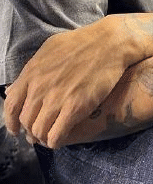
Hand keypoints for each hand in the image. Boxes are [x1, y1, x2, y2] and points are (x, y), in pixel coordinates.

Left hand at [3, 15, 131, 148]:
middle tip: (42, 129)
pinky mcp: (75, 108)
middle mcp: (40, 88)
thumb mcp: (50, 48)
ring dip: (44, 136)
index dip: (12, 122)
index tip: (17, 129)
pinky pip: (55, 136)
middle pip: (26, 121)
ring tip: (53, 133)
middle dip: (32, 129)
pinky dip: (56, 141)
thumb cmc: (83, 42)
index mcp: (32, 73)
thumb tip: (13, 89)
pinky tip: (62, 135)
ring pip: (39, 132)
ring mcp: (56, 98)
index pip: (11, 106)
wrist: (110, 42)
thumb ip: (31, 70)